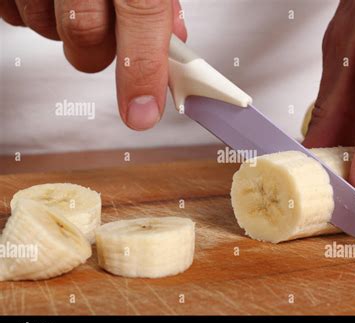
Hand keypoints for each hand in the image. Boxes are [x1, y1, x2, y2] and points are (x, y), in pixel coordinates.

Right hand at [0, 0, 186, 129]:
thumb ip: (158, 5)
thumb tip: (172, 42)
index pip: (142, 19)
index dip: (142, 71)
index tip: (143, 113)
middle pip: (85, 36)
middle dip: (99, 53)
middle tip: (109, 40)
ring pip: (47, 28)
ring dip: (67, 30)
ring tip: (77, 6)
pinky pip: (15, 14)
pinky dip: (34, 15)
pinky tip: (51, 0)